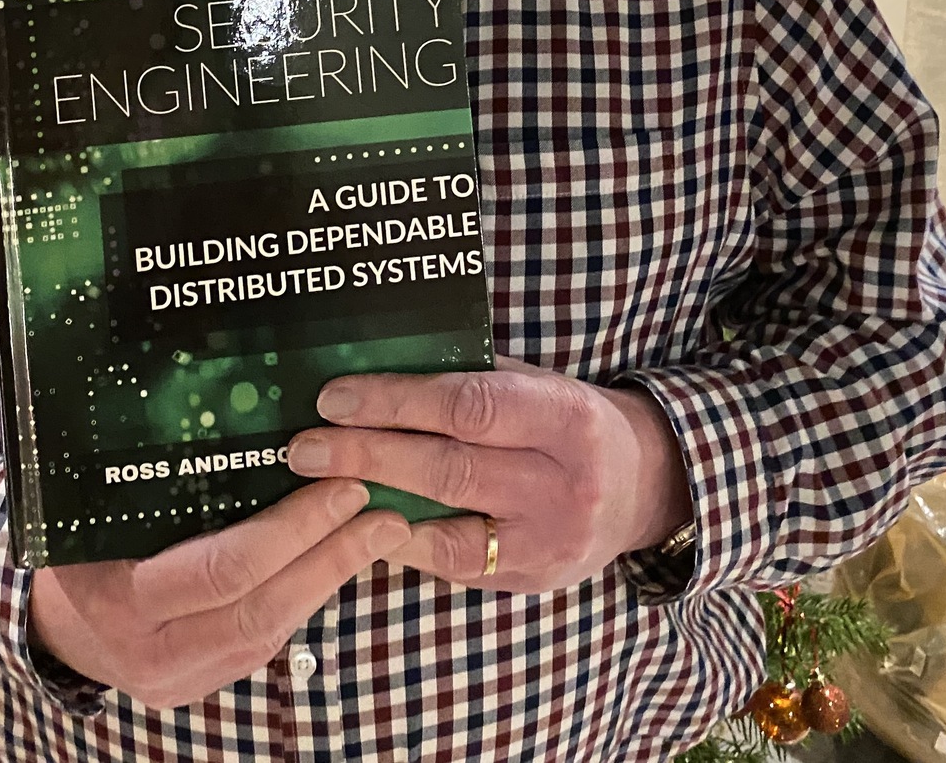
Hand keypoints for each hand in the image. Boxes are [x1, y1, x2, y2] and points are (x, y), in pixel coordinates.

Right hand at [27, 478, 408, 707]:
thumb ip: (153, 476)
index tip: (338, 483)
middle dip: (329, 557)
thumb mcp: (93, 506)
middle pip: (258, 610)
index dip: (290, 529)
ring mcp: (176, 678)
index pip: (222, 569)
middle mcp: (149, 650)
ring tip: (380, 533)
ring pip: (270, 633)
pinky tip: (339, 560)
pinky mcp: (199, 686)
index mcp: (121, 596)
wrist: (46, 618)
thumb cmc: (75, 540)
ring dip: (331, 579)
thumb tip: (235, 401)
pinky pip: (264, 644)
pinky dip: (306, 597)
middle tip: (381, 509)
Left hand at [284, 364, 691, 593]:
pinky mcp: (530, 580)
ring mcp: (548, 541)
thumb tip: (380, 366)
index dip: (396, 402)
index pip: (469, 406)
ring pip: (447, 529)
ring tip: (314, 489)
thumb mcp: (537, 383)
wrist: (642, 486)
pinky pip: (454, 566)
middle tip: (303, 446)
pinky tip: (361, 526)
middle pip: (450, 469)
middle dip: (367, 455)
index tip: (335, 398)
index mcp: (564, 416)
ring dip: (373, 507)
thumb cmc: (569, 420)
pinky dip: (403, 544)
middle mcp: (561, 483)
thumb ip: (472, 379)